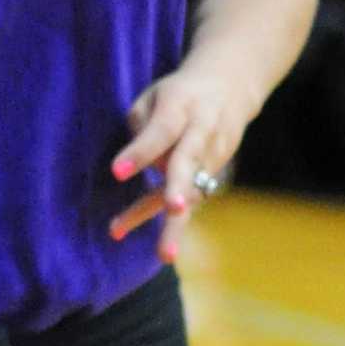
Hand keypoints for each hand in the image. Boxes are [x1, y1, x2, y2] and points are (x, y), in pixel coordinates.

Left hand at [107, 66, 259, 263]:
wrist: (227, 91)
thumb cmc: (177, 95)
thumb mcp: (153, 96)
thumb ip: (141, 126)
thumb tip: (142, 166)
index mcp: (182, 107)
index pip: (160, 131)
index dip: (140, 152)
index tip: (116, 172)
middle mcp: (202, 133)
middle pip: (189, 162)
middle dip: (181, 186)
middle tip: (173, 207)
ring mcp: (213, 157)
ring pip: (194, 192)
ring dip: (179, 223)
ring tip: (164, 254)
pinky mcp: (214, 176)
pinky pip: (190, 203)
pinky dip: (171, 224)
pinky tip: (147, 242)